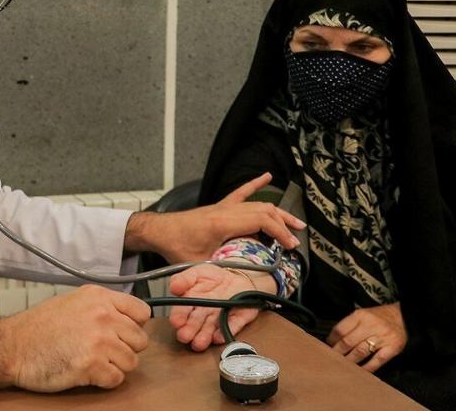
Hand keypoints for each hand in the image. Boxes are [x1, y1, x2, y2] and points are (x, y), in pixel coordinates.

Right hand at [0, 284, 150, 392]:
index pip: (142, 312)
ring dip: (114, 366)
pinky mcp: (91, 364)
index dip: (134, 326)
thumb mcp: (73, 302)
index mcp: (99, 297)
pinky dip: (104, 380)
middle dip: (125, 349)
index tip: (122, 334)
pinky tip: (87, 373)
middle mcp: (103, 315)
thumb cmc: (39, 327)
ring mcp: (98, 340)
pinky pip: (116, 379)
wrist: (13, 346)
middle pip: (140, 340)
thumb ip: (101, 307)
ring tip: (93, 362)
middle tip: (103, 352)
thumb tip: (127, 321)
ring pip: (131, 361)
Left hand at [125, 173, 304, 262]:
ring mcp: (224, 206)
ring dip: (277, 212)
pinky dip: (255, 184)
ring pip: (257, 204)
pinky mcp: (220, 206)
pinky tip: (267, 176)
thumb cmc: (176, 248)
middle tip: (296, 241)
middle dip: (284, 224)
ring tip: (295, 222)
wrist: (160, 231)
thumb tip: (241, 279)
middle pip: (264, 211)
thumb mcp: (200, 264)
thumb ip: (221, 269)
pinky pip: (241, 192)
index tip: (290, 246)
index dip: (279, 232)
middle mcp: (226, 210)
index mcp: (223, 222)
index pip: (260, 221)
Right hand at [168, 264, 267, 350]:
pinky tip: (218, 337)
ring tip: (199, 343)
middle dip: (190, 331)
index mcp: (191, 302)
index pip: (182, 312)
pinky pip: (232, 326)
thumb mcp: (198, 272)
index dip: (178, 317)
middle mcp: (204, 314)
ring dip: (204, 337)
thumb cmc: (215, 278)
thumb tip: (173, 287)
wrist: (238, 278)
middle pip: (195, 324)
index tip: (176, 321)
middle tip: (185, 336)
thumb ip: (184, 278)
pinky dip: (225, 332)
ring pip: (210, 330)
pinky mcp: (236, 320)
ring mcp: (219, 318)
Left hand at [326, 303, 405, 371]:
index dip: (331, 340)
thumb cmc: (380, 317)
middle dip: (338, 352)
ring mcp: (382, 337)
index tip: (328, 346)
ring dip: (350, 361)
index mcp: (361, 315)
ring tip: (343, 365)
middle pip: (348, 342)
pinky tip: (360, 371)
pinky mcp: (392, 348)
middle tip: (332, 359)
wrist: (404, 317)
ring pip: (361, 352)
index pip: (340, 329)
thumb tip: (333, 339)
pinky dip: (367, 368)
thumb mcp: (363, 314)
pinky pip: (377, 361)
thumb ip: (350, 324)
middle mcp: (371, 325)